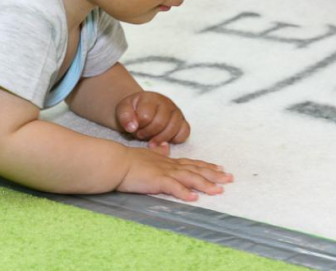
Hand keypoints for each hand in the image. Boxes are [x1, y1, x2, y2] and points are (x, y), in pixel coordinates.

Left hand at [116, 91, 189, 144]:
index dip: (139, 125)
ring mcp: (176, 112)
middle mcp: (166, 103)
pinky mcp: (182, 122)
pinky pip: (184, 133)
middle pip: (160, 123)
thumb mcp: (123, 109)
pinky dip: (175, 139)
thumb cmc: (132, 110)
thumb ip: (125, 116)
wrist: (141, 109)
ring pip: (173, 129)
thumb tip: (132, 127)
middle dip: (148, 133)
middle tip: (140, 135)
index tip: (133, 128)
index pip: (146, 116)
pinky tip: (164, 140)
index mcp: (150, 98)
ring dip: (160, 139)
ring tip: (150, 140)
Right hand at [117, 144, 233, 201]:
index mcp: (166, 160)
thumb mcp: (145, 154)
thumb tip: (163, 146)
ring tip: (218, 190)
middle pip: (195, 169)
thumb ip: (156, 153)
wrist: (115, 161)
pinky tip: (194, 198)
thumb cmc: (126, 160)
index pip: (190, 163)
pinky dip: (184, 192)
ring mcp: (163, 172)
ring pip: (189, 178)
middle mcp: (168, 165)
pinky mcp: (156, 180)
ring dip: (205, 184)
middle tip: (229, 178)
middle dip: (213, 174)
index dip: (205, 165)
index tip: (219, 167)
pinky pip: (173, 187)